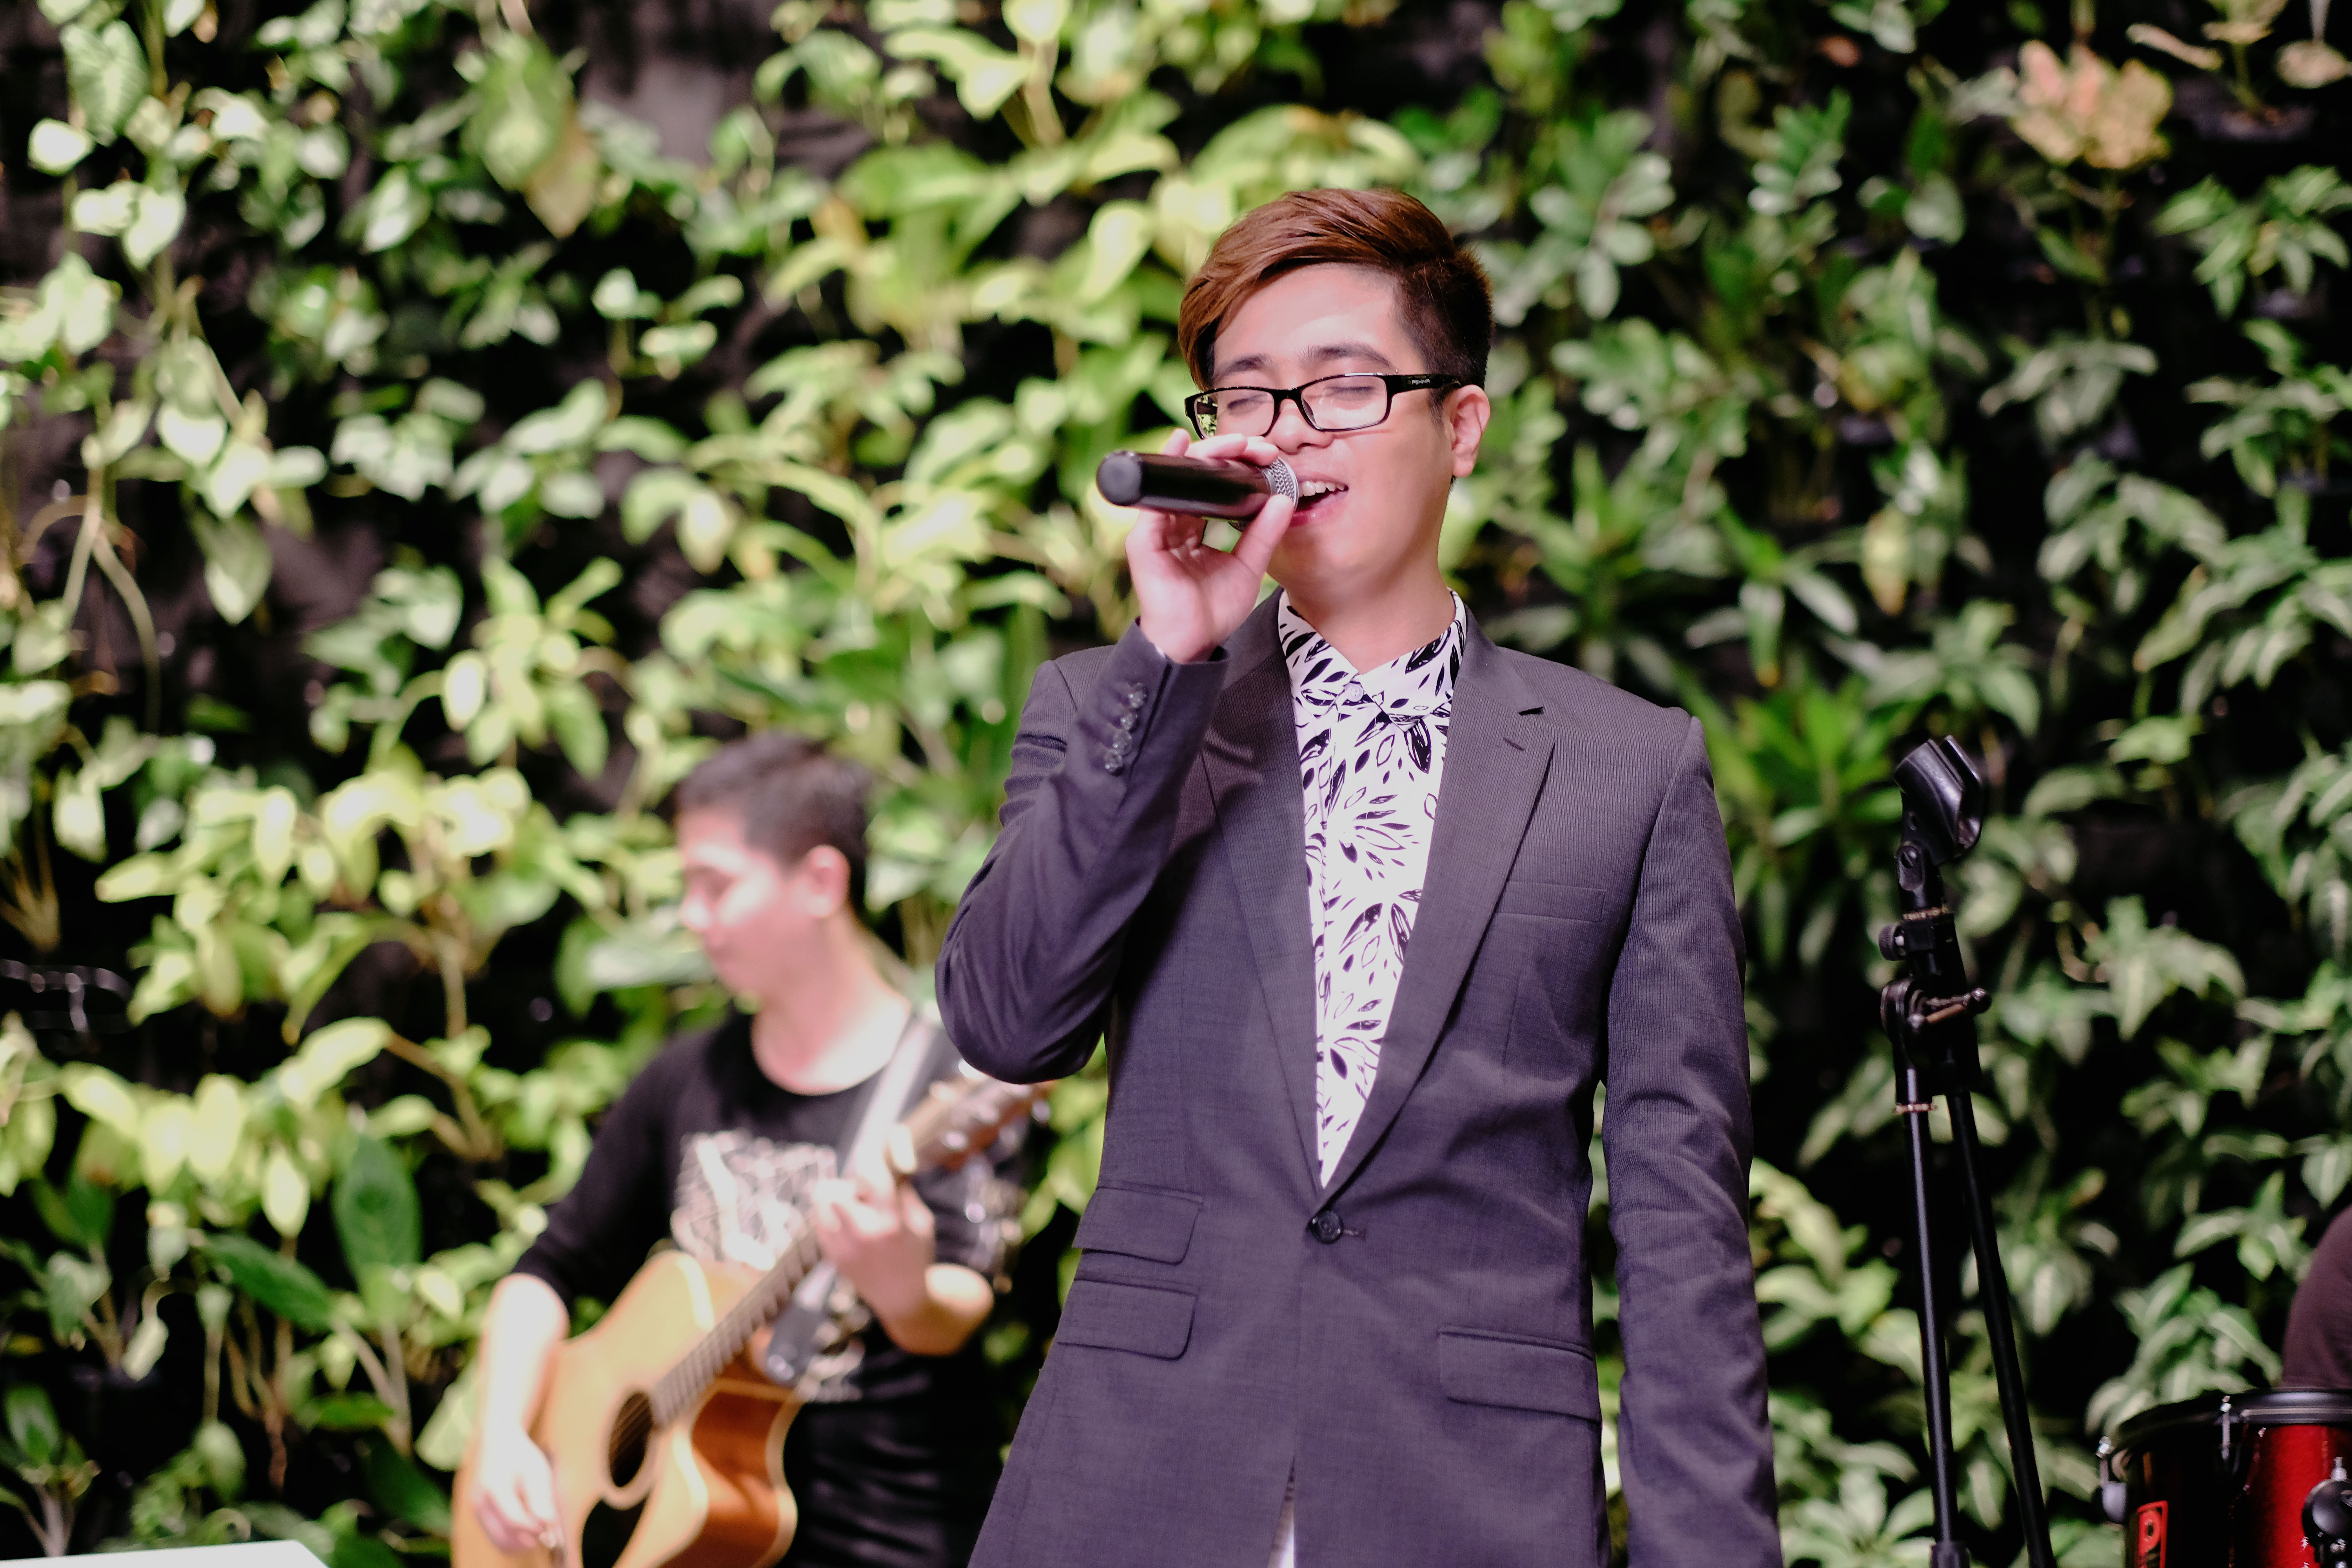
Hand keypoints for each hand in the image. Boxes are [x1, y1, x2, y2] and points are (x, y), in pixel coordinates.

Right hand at [470, 1420, 561, 1553]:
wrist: (498, 1444)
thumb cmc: (521, 1456)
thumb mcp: (536, 1471)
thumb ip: (541, 1499)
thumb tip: (549, 1525)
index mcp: (494, 1487)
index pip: (514, 1519)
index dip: (534, 1528)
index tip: (551, 1527)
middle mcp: (480, 1502)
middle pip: (503, 1537)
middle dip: (527, 1540)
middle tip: (546, 1532)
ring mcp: (476, 1510)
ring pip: (499, 1541)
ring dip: (520, 1541)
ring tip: (537, 1527)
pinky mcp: (478, 1515)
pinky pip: (496, 1536)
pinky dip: (512, 1537)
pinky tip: (526, 1526)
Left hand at [810, 1157, 937, 1325]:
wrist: (901, 1298)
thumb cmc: (916, 1255)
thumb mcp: (922, 1221)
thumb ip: (904, 1192)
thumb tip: (889, 1160)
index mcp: (890, 1224)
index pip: (873, 1178)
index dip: (869, 1158)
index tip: (870, 1151)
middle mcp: (862, 1235)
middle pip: (834, 1191)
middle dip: (848, 1184)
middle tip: (862, 1193)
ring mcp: (842, 1248)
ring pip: (821, 1204)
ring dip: (836, 1199)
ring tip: (854, 1209)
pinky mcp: (832, 1257)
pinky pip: (819, 1222)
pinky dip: (831, 1216)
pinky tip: (850, 1225)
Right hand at [1125, 429, 1295, 663]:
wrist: (1191, 643)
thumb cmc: (1213, 611)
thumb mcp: (1248, 567)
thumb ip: (1263, 534)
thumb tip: (1284, 498)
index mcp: (1194, 530)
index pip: (1212, 488)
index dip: (1236, 468)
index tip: (1266, 456)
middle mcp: (1173, 525)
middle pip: (1195, 477)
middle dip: (1226, 454)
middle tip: (1257, 445)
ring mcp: (1156, 531)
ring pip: (1177, 479)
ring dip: (1205, 455)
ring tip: (1235, 442)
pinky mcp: (1144, 540)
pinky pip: (1154, 498)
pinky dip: (1167, 469)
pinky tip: (1181, 447)